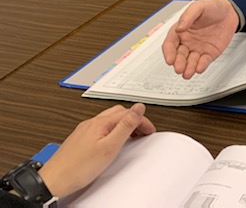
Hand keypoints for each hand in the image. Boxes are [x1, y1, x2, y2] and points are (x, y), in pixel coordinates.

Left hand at [38, 103, 155, 197]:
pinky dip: (111, 130)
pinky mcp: (79, 139)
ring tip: (130, 137)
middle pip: (118, 113)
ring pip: (108, 120)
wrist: (53, 180)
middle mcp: (91, 123)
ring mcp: (84, 130)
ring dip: (122, 124)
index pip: (127, 113)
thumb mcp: (109, 147)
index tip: (149, 130)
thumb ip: (126, 126)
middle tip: (142, 131)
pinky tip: (111, 142)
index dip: (142, 120)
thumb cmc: (78, 168)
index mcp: (100, 122)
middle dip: (133, 119)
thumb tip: (138, 108)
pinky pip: (99, 128)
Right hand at [162, 0, 239, 78]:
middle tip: (179, 68)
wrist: (229, 11)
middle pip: (179, 55)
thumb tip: (179, 28)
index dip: (168, 52)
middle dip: (178, 63)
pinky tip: (199, 68)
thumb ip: (188, 16)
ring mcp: (198, 49)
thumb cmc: (211, 8)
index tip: (170, 59)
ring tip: (187, 73)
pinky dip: (201, 66)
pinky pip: (203, 62)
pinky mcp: (209, 54)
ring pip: (190, 61)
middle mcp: (187, 42)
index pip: (170, 43)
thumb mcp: (198, 7)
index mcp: (180, 31)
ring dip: (188, 68)